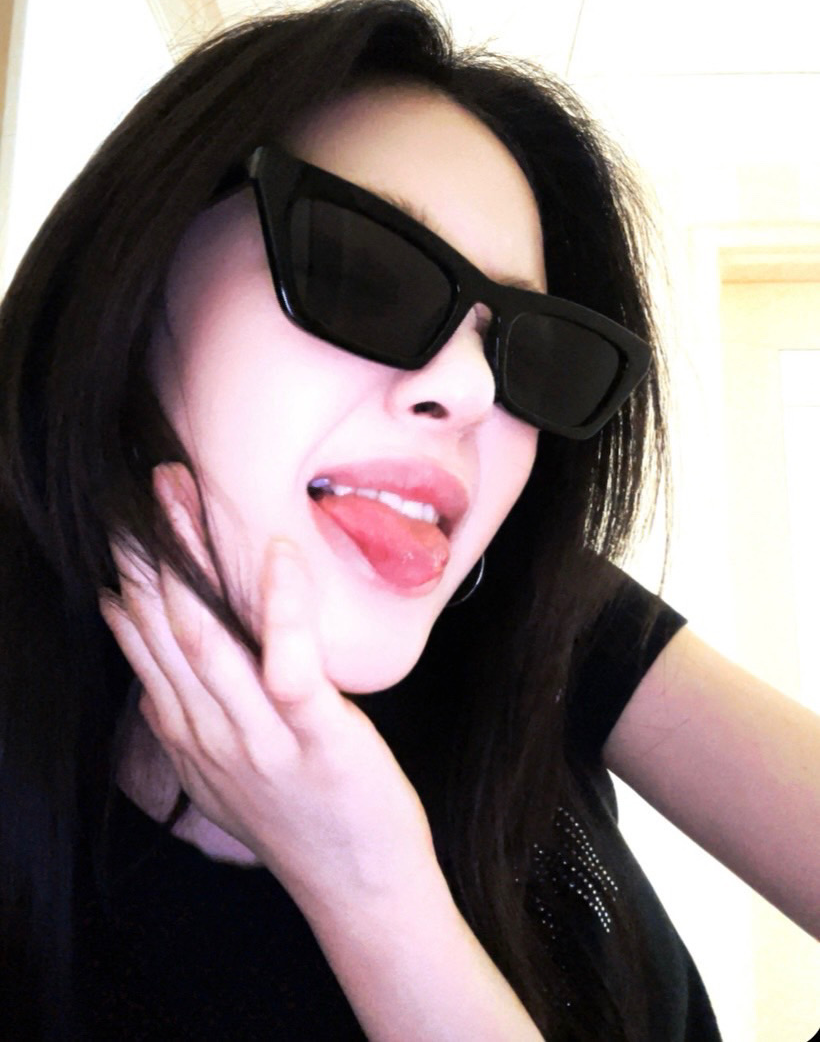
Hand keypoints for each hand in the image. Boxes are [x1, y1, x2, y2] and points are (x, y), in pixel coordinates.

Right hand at [99, 463, 436, 919]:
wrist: (358, 888)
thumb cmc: (298, 821)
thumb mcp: (222, 779)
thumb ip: (186, 728)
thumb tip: (151, 685)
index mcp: (189, 737)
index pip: (144, 646)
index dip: (131, 581)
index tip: (127, 527)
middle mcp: (212, 734)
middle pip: (169, 629)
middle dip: (153, 552)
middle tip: (149, 488)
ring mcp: (262, 739)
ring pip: (209, 638)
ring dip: (193, 561)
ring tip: (184, 499)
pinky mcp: (319, 739)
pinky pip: (289, 663)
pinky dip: (281, 603)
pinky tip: (277, 553)